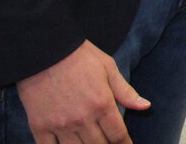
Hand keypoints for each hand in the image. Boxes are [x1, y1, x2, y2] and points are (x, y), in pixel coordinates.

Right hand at [18, 41, 147, 143]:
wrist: (45, 51)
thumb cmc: (80, 57)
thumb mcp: (109, 68)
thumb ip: (126, 91)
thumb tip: (146, 106)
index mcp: (102, 104)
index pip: (117, 135)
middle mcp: (82, 118)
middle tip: (109, 143)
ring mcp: (60, 125)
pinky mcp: (39, 126)